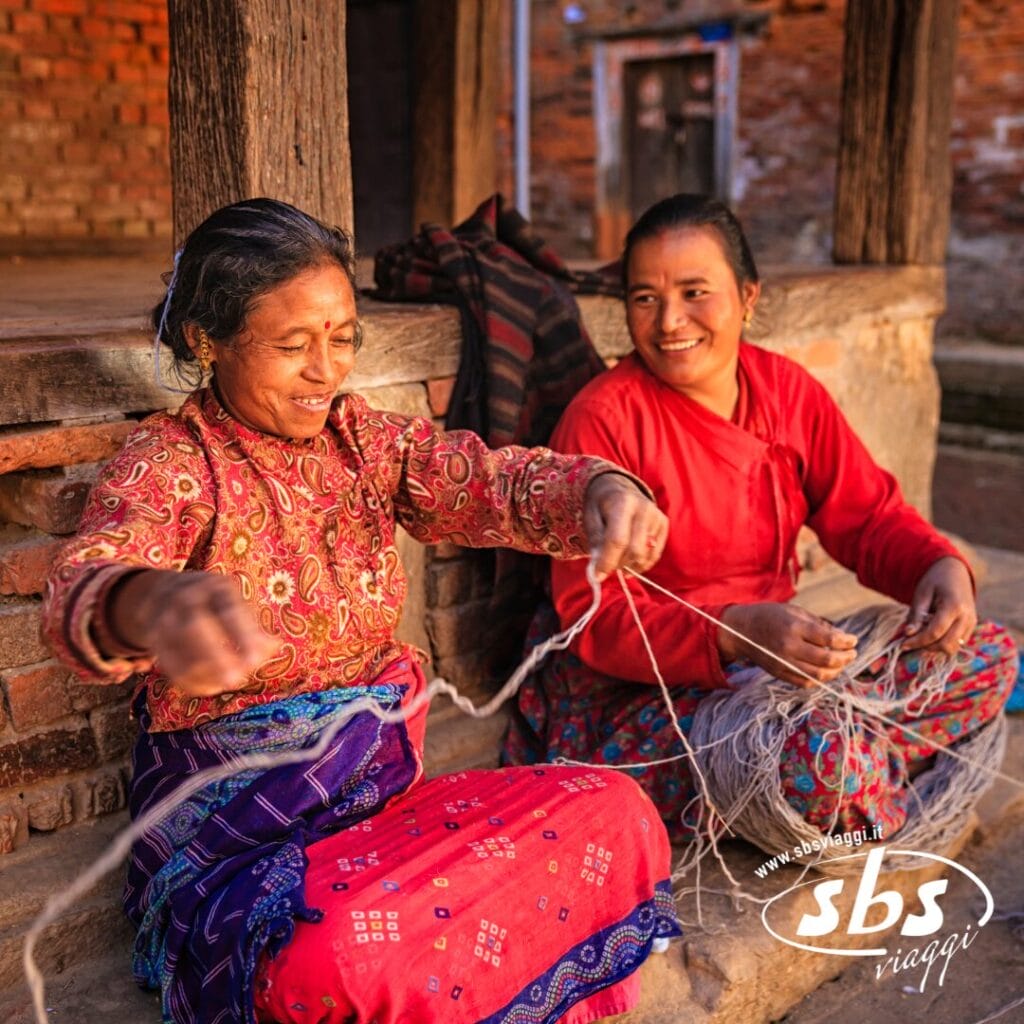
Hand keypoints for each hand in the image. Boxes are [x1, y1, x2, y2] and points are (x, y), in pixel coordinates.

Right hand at [109, 569, 278, 696]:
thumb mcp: (235, 605)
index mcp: (214, 587)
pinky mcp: (152, 639)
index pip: (228, 611)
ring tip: (226, 684)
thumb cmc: (214, 604)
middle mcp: (184, 598)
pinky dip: (190, 681)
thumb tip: (275, 648)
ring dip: (204, 673)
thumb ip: (254, 628)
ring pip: (178, 649)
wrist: (163, 592)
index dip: (243, 637)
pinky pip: (168, 665)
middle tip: (236, 680)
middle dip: (216, 657)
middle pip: (195, 627)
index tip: (256, 662)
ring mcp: (163, 618)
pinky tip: (210, 687)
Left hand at [583, 472, 668, 580]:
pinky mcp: (663, 524)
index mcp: (622, 503)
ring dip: (628, 565)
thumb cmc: (600, 504)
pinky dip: (641, 564)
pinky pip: (654, 554)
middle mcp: (644, 508)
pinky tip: (629, 563)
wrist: (618, 486)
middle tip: (606, 567)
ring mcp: (657, 516)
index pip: (618, 540)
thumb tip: (598, 571)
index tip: (597, 576)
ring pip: (645, 555)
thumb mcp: (590, 518)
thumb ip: (595, 543)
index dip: (607, 561)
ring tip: (616, 560)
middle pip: (634, 550)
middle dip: (618, 564)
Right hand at [717, 602, 858, 687]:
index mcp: (794, 627)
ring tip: (842, 663)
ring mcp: (784, 662)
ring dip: (836, 671)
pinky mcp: (780, 673)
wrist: (741, 630)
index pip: (828, 638)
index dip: (846, 641)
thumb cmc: (770, 616)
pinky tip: (826, 671)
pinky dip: (820, 679)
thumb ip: (818, 624)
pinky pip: (806, 682)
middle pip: (827, 659)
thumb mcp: (794, 611)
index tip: (853, 640)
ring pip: (819, 675)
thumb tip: (842, 638)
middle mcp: (789, 646)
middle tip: (852, 653)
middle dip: (845, 657)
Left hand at [902, 556, 975, 655]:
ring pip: (953, 648)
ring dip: (935, 646)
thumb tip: (908, 634)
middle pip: (946, 645)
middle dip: (926, 647)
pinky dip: (943, 642)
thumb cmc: (935, 581)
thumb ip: (916, 615)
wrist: (955, 572)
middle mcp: (967, 617)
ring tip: (921, 634)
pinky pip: (957, 643)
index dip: (918, 641)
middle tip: (910, 641)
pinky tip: (932, 632)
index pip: (935, 633)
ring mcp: (972, 623)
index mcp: (954, 606)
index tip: (903, 644)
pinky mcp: (971, 627)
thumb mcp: (922, 594)